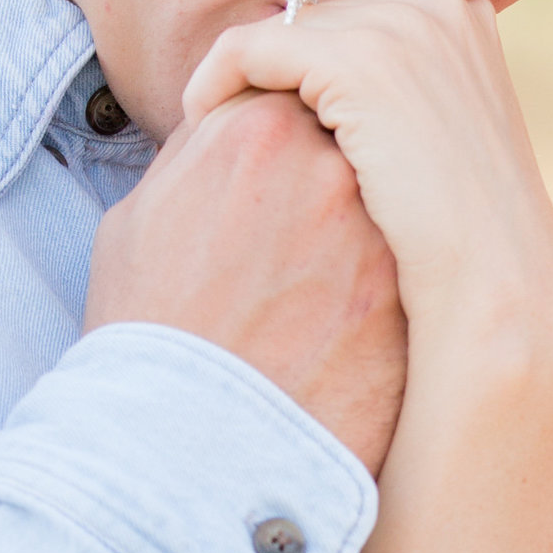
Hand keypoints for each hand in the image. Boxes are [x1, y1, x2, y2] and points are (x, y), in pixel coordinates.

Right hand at [84, 92, 405, 475]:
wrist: (177, 453)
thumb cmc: (145, 333)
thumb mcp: (138, 219)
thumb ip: (202, 153)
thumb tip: (237, 125)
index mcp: (258, 132)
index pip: (292, 100)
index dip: (276, 147)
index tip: (262, 191)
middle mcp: (335, 171)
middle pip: (349, 150)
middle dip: (325, 185)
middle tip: (287, 249)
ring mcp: (384, 241)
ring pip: (386, 215)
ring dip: (355, 245)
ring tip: (307, 302)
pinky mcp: (414, 309)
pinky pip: (408, 281)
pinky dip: (378, 301)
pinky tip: (334, 340)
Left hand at [182, 0, 552, 388]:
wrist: (490, 285)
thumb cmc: (464, 240)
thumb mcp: (445, 142)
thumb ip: (405, 97)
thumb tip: (342, 88)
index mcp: (460, 12)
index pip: (352, 19)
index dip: (306, 67)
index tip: (271, 112)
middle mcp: (435, 2)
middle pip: (314, 20)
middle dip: (274, 70)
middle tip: (230, 126)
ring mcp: (399, 26)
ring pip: (276, 32)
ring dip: (239, 78)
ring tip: (210, 130)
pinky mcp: (351, 59)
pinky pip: (247, 50)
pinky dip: (214, 83)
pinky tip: (199, 123)